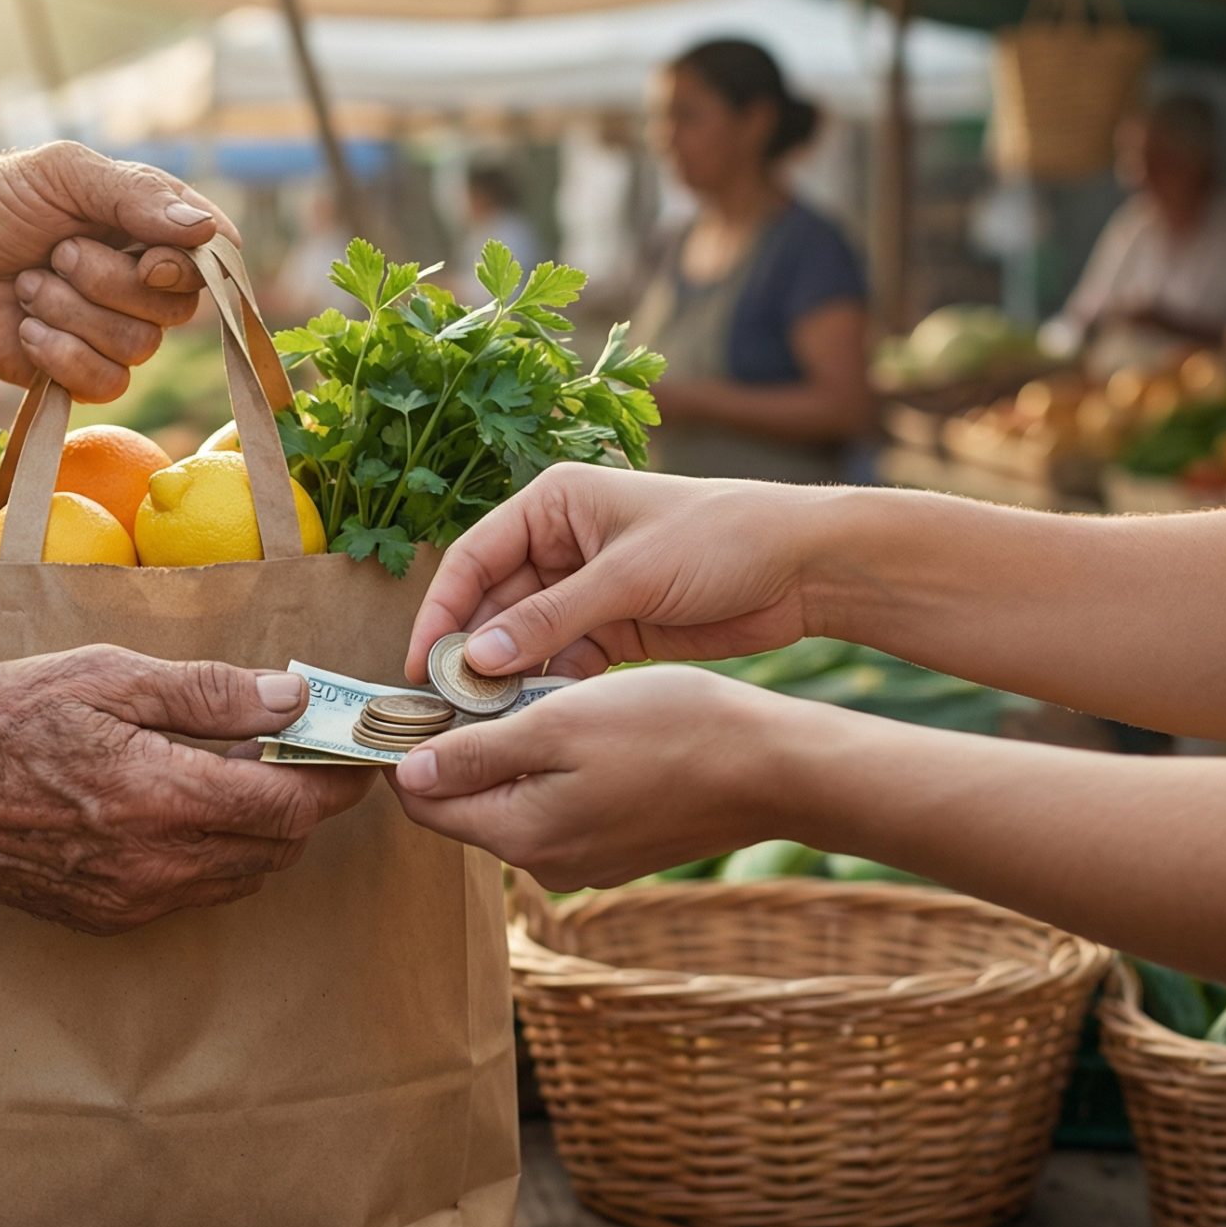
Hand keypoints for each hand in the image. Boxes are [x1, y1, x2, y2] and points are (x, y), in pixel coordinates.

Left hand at [0, 142, 234, 401]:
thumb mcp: (61, 174)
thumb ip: (134, 194)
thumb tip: (206, 228)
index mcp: (149, 224)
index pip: (212, 252)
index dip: (188, 262)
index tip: (146, 253)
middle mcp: (143, 280)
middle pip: (178, 305)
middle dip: (107, 279)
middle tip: (57, 252)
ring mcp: (116, 330)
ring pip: (139, 345)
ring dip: (71, 312)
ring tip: (28, 286)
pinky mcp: (85, 374)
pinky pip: (107, 382)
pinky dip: (59, 352)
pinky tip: (26, 328)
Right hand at [0, 646, 372, 933]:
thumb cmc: (2, 720)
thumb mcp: (105, 677)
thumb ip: (206, 692)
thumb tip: (290, 697)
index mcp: (161, 795)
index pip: (289, 806)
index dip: (334, 778)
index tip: (353, 749)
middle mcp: (156, 863)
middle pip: (278, 848)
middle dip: (302, 801)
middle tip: (296, 749)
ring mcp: (132, 899)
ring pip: (242, 877)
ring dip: (261, 832)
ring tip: (238, 773)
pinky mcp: (109, 917)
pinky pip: (194, 893)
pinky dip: (214, 855)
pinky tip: (185, 809)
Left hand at [389, 666, 797, 891]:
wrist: (774, 769)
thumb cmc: (670, 732)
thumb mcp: (558, 723)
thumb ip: (476, 755)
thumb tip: (407, 775)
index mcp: (522, 837)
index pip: (424, 803)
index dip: (411, 747)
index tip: (424, 692)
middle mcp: (547, 865)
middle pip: (469, 802)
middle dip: (466, 744)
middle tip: (490, 679)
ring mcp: (588, 862)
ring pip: (518, 799)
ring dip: (515, 750)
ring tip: (545, 693)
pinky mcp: (621, 849)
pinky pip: (563, 806)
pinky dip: (558, 766)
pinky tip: (587, 722)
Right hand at [404, 463, 836, 683]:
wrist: (804, 567)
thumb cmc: (718, 540)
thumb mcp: (627, 577)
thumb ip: (549, 618)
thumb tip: (477, 658)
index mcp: (554, 504)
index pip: (473, 558)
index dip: (441, 611)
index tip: (421, 665)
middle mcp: (561, 543)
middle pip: (493, 603)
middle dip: (471, 653)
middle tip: (447, 707)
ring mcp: (586, 587)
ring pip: (524, 638)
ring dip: (508, 677)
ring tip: (485, 722)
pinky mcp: (614, 626)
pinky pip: (563, 660)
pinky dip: (549, 687)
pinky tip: (535, 719)